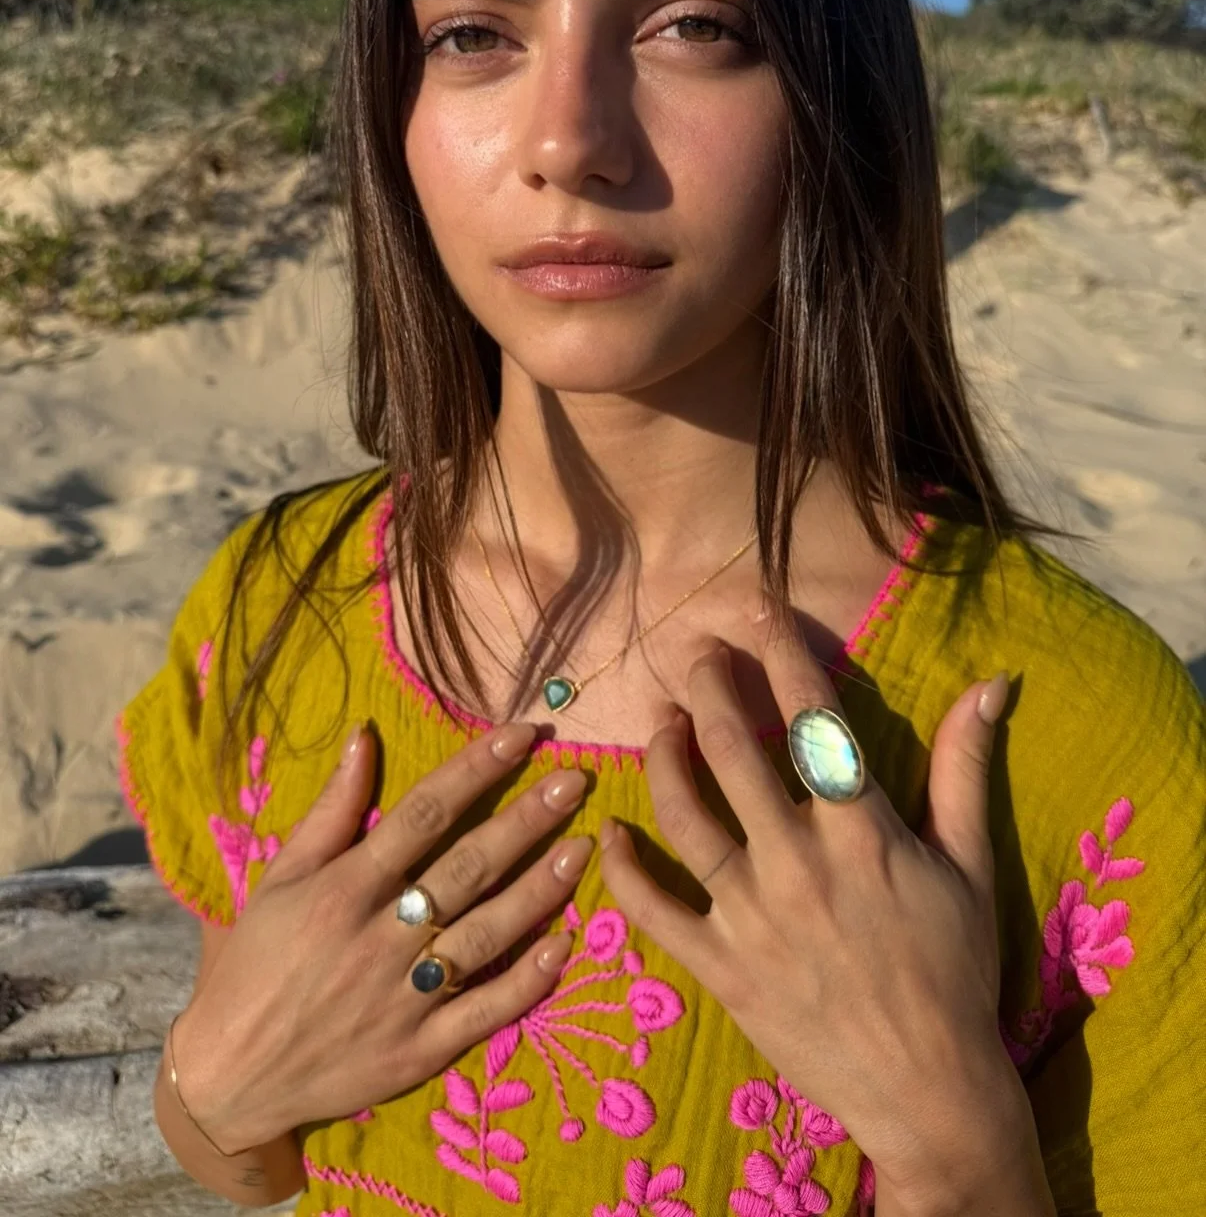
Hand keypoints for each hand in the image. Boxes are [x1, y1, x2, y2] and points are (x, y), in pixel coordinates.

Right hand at [172, 720, 593, 1151]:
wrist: (231, 1077)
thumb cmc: (255, 964)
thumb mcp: (281, 879)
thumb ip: (331, 809)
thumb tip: (365, 735)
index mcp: (345, 888)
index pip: (425, 813)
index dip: (477, 769)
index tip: (523, 735)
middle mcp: (380, 937)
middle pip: (467, 868)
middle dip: (526, 821)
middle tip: (575, 782)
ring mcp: (404, 997)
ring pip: (487, 935)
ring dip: (540, 890)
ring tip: (585, 849)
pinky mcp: (420, 1049)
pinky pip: (485, 1011)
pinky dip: (528, 981)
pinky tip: (566, 945)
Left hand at [597, 614, 1038, 1205]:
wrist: (930, 1092)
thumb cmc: (957, 973)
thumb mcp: (970, 866)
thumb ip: (965, 769)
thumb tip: (993, 682)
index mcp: (861, 831)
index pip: (812, 718)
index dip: (779, 652)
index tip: (754, 607)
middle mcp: (798, 861)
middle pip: (731, 749)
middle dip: (705, 684)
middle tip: (692, 652)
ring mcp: (751, 916)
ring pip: (683, 814)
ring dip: (663, 756)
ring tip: (661, 723)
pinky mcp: (719, 967)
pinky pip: (653, 909)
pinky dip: (622, 868)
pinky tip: (607, 832)